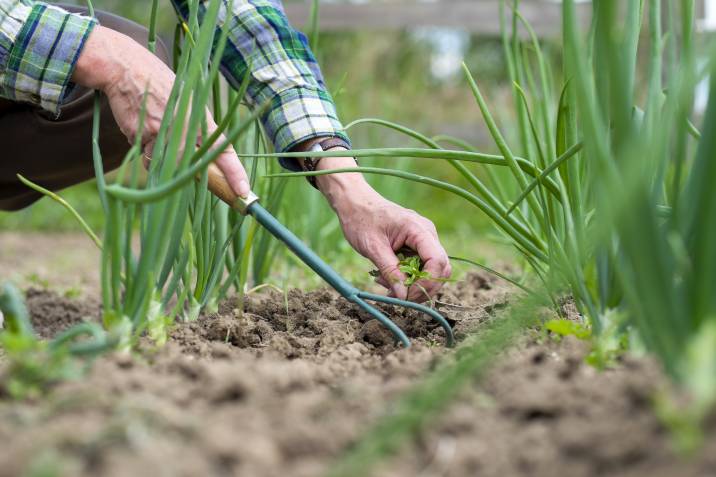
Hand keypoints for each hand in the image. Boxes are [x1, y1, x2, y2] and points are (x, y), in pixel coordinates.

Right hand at [71, 25, 249, 196]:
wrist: (128, 69)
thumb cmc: (162, 86)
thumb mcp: (189, 101)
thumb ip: (197, 129)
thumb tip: (204, 159)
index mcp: (201, 120)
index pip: (224, 151)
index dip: (235, 174)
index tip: (244, 192)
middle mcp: (185, 130)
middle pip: (192, 169)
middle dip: (187, 171)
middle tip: (177, 152)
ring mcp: (164, 134)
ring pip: (167, 165)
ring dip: (161, 156)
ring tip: (155, 127)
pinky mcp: (143, 137)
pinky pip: (147, 157)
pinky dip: (146, 148)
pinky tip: (143, 126)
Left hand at [315, 154, 450, 301]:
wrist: (355, 204)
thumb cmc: (362, 220)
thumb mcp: (373, 248)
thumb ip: (390, 271)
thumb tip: (403, 296)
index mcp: (419, 230)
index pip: (438, 262)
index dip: (427, 283)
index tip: (406, 295)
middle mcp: (427, 234)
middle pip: (439, 269)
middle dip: (420, 287)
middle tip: (395, 295)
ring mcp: (423, 240)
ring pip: (430, 271)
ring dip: (411, 284)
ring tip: (384, 282)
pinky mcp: (416, 245)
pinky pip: (419, 267)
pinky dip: (406, 278)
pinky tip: (386, 277)